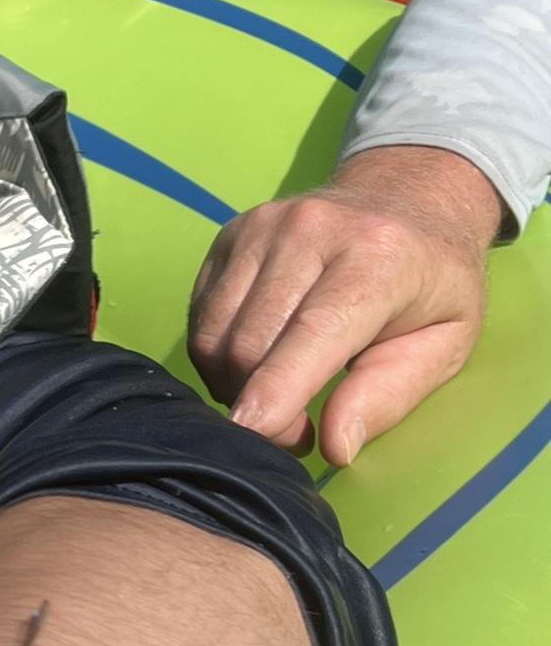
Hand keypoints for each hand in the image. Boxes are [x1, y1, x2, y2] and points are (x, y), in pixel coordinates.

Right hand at [188, 146, 502, 463]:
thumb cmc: (431, 282)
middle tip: (296, 431)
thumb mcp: (444, 343)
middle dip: (260, 405)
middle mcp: (309, 230)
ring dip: (232, 384)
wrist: (407, 198)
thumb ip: (388, 395)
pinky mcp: (230, 234)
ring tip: (274, 397)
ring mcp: (261, 228)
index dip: (276, 389)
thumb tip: (335, 446)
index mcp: (377, 257)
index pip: (311, 332)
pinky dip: (215, 355)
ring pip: (216, 332)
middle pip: (251, 342)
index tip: (252, 434)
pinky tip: (253, 363)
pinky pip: (201, 315)